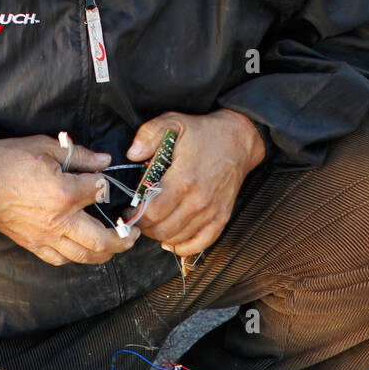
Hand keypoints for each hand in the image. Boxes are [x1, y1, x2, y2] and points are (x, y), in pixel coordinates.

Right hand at [0, 135, 139, 264]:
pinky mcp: (33, 245)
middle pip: (102, 241)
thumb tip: (105, 161)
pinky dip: (77, 257)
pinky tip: (83, 249)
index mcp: (64, 193)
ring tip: (115, 245)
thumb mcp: (46, 147)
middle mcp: (59, 221)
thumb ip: (80, 156)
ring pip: (85, 256)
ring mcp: (46, 237)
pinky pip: (61, 259)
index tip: (106, 184)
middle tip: (133, 233)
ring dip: (105, 254)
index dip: (106, 186)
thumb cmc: (8, 159)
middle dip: (124, 240)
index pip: (100, 193)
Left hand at [127, 109, 265, 255]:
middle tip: (140, 217)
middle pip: (162, 229)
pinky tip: (172, 240)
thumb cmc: (204, 133)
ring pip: (177, 238)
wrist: (239, 140)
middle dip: (145, 226)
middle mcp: (198, 200)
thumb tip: (132, 154)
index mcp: (184, 179)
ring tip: (155, 223)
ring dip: (161, 235)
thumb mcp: (173, 122)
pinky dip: (183, 247)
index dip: (136, 215)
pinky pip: (199, 244)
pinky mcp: (221, 218)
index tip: (129, 211)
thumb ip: (149, 135)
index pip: (152, 212)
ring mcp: (211, 212)